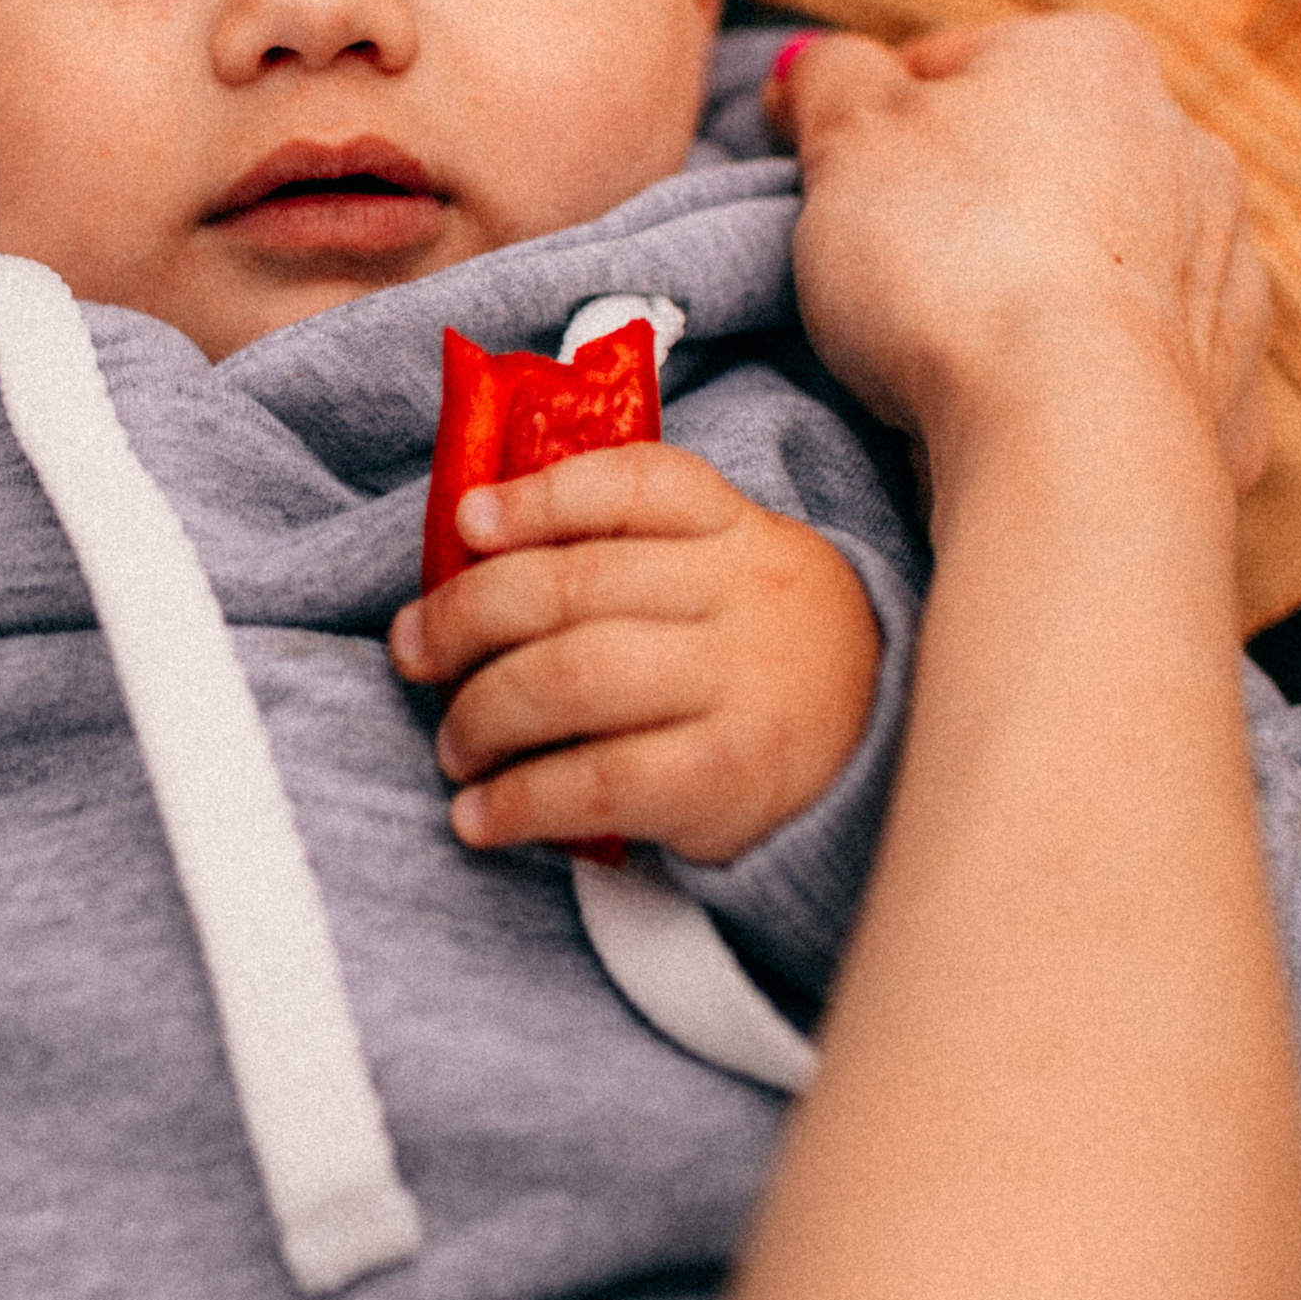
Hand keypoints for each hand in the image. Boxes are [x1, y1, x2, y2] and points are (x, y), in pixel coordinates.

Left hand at [387, 445, 880, 861]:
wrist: (885, 751)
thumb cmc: (758, 651)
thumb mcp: (724, 570)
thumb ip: (626, 548)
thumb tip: (472, 544)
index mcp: (734, 528)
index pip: (633, 483)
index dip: (538, 497)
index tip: (467, 522)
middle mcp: (742, 595)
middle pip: (574, 587)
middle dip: (467, 619)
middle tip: (416, 654)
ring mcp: (741, 686)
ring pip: (574, 678)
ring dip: (482, 714)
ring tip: (454, 745)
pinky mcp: (729, 778)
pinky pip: (599, 782)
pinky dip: (519, 801)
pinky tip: (478, 817)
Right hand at [774, 16, 1270, 498]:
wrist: (1074, 432)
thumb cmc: (956, 261)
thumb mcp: (850, 137)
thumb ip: (831, 80)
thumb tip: (818, 66)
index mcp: (1093, 59)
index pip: (955, 66)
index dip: (876, 129)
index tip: (836, 187)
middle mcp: (1183, 144)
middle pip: (1040, 164)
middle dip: (969, 208)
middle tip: (890, 271)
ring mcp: (1222, 267)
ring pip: (1100, 264)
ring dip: (1038, 291)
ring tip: (958, 352)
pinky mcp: (1228, 381)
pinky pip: (1140, 366)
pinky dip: (1090, 382)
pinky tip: (1033, 411)